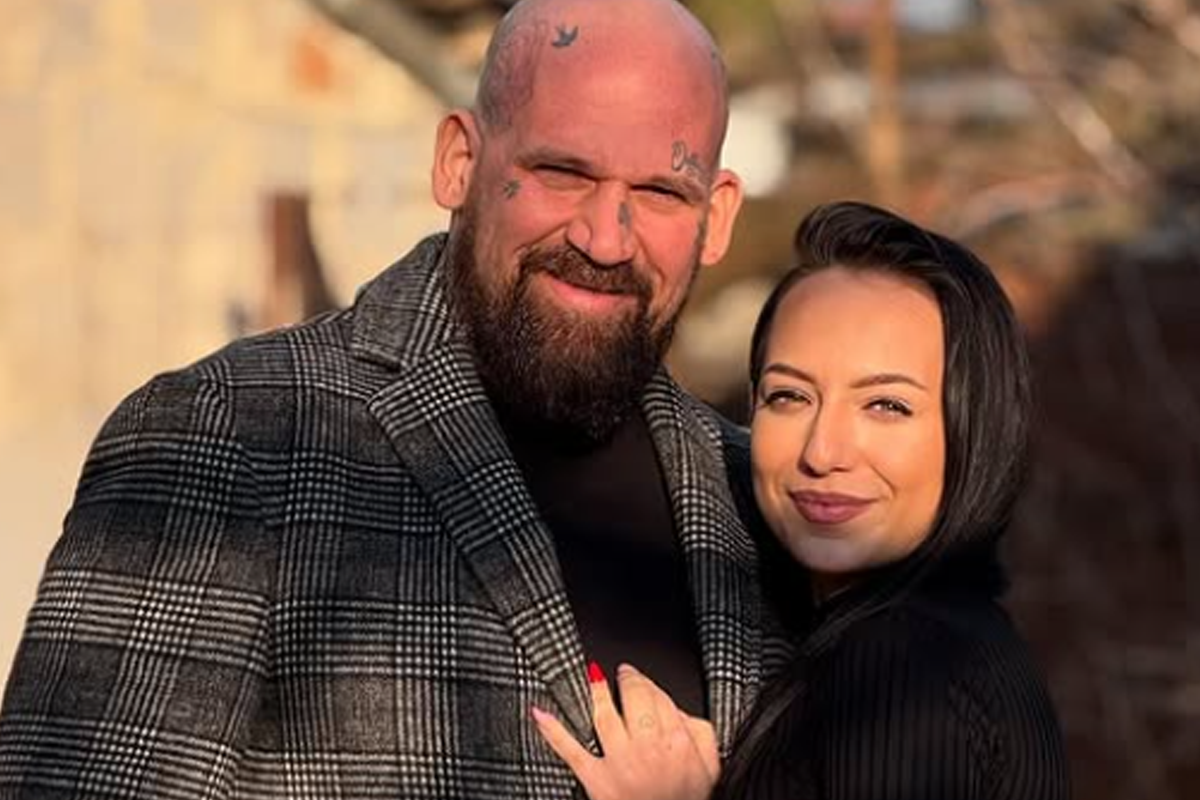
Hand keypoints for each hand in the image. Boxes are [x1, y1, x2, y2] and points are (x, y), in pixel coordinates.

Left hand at [533, 663, 719, 799]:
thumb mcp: (711, 770)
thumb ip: (702, 734)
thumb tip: (682, 711)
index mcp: (677, 744)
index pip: (662, 699)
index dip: (650, 683)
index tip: (642, 678)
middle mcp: (648, 750)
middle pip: (635, 699)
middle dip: (628, 680)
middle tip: (623, 672)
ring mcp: (620, 764)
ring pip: (605, 716)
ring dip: (597, 692)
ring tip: (592, 675)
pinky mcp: (596, 781)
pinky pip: (571, 751)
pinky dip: (553, 731)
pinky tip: (540, 713)